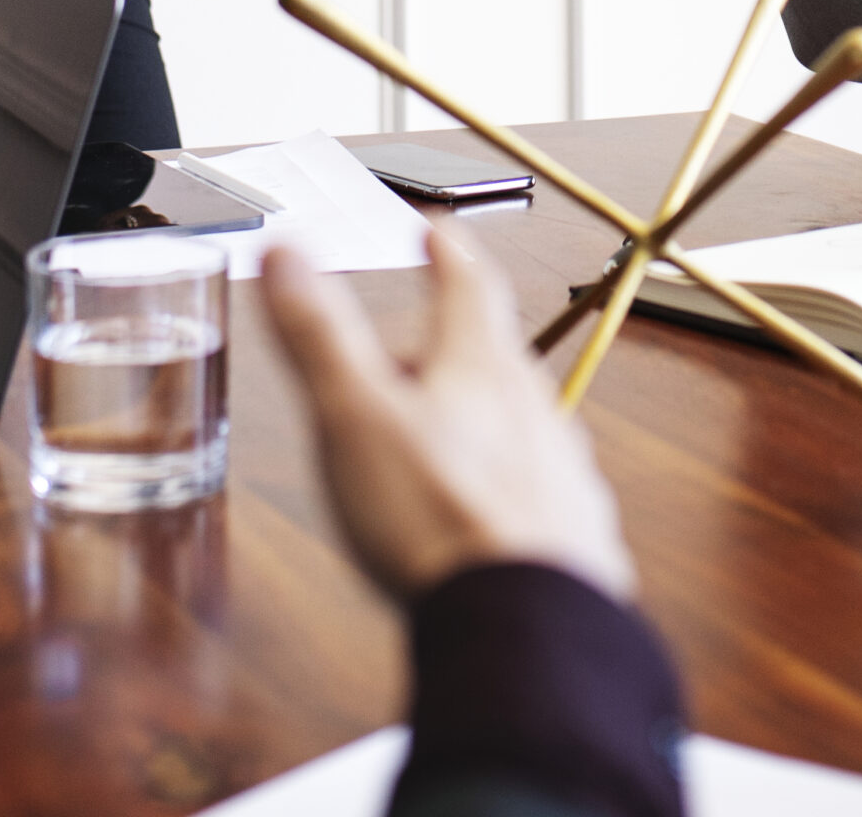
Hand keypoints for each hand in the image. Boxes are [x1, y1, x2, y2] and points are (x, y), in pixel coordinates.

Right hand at [260, 224, 633, 602]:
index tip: (439, 233)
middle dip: (452, 351)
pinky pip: (538, 494)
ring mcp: (561, 475)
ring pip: (519, 427)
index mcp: (482, 367)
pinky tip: (483, 523)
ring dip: (481, 425)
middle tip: (412, 356)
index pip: (469, 287)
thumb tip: (287, 254)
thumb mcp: (354, 417)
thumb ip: (320, 335)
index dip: (449, 255)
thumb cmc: (439, 520)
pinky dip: (504, 492)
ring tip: (440, 445)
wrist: (528, 628)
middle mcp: (535, 410)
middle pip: (493, 360)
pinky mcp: (574, 538)